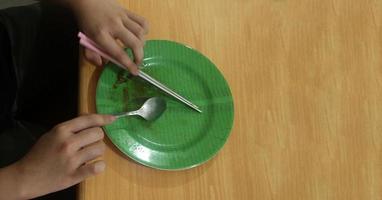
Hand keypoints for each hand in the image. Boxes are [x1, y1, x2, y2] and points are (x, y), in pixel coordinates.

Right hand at [0, 114, 114, 198]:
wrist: (25, 177)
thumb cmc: (40, 154)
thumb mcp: (52, 134)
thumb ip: (71, 126)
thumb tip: (90, 117)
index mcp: (61, 131)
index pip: (89, 120)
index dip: (103, 118)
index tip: (113, 119)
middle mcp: (68, 143)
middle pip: (98, 134)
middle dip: (97, 138)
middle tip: (89, 144)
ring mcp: (71, 160)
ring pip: (100, 149)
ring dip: (97, 152)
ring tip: (87, 156)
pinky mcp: (74, 175)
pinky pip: (98, 167)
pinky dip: (99, 166)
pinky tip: (93, 166)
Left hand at [71, 0, 148, 74]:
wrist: (86, 1)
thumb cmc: (87, 22)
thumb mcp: (84, 39)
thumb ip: (91, 54)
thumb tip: (102, 64)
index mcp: (100, 35)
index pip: (118, 52)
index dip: (128, 64)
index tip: (135, 71)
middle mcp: (113, 26)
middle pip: (134, 43)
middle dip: (139, 56)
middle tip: (138, 62)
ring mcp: (122, 17)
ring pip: (140, 32)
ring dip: (142, 44)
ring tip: (138, 48)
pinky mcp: (127, 11)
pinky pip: (142, 21)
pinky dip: (145, 30)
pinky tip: (140, 35)